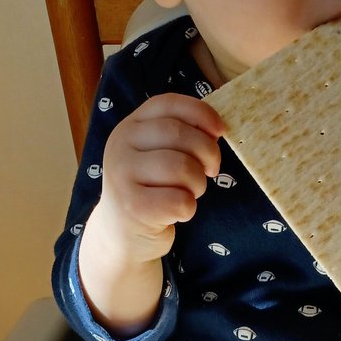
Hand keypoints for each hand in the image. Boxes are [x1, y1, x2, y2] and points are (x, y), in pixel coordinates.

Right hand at [78, 94, 223, 332]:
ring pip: (182, 168)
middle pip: (180, 135)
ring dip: (198, 184)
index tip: (220, 131)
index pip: (168, 104)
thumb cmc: (150, 192)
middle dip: (207, 153)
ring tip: (190, 192)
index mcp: (130, 127)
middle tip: (211, 170)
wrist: (121, 236)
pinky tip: (177, 211)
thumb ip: (179, 137)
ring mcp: (122, 176)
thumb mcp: (157, 156)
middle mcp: (120, 146)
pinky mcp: (132, 207)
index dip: (200, 113)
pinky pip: (180, 201)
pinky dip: (189, 208)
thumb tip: (216, 128)